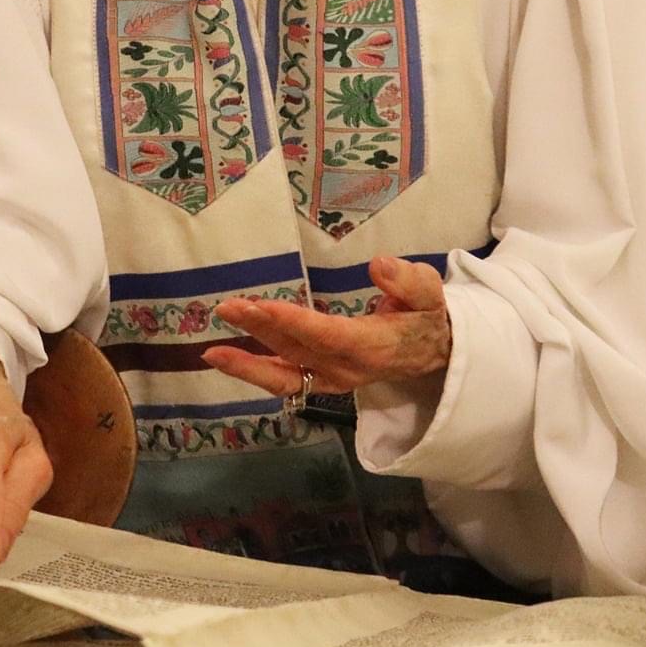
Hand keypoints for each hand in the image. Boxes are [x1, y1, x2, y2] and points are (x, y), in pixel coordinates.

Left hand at [203, 255, 450, 397]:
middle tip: (229, 308)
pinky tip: (226, 359)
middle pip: (297, 352)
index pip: (326, 335)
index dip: (293, 322)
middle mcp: (346, 368)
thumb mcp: (429, 293)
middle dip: (260, 331)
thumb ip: (408, 281)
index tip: (262, 307)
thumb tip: (379, 265)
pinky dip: (254, 372)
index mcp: (371, 346)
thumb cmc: (426, 316)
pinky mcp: (322, 380)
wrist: (434, 353)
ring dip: (248, 363)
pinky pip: (285, 381)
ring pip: (285, 375)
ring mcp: (332, 379)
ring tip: (211, 350)